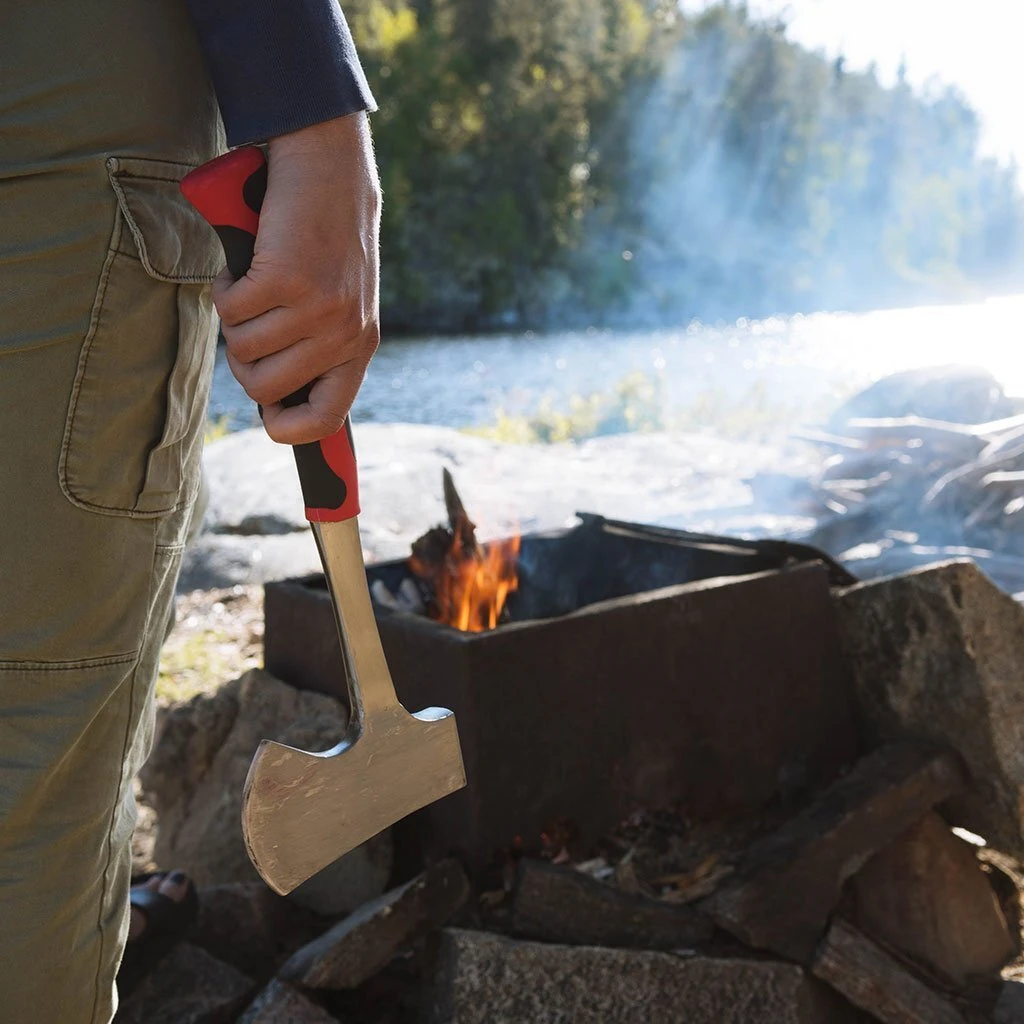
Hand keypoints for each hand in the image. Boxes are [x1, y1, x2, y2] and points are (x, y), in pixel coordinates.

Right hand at [214, 112, 380, 443]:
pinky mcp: (284, 278)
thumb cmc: (326, 240)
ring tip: (255, 286)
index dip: (291, 430)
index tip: (269, 419)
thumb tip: (276, 401)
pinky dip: (225, 288)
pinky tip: (247, 264)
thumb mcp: (342, 301)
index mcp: (361, 347)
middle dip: (243, 361)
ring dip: (234, 318)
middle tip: (250, 326)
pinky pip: (229, 310)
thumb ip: (320, 347)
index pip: (328, 418)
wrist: (330, 168)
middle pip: (265, 388)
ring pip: (242, 349)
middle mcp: (343, 334)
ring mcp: (316, 309)